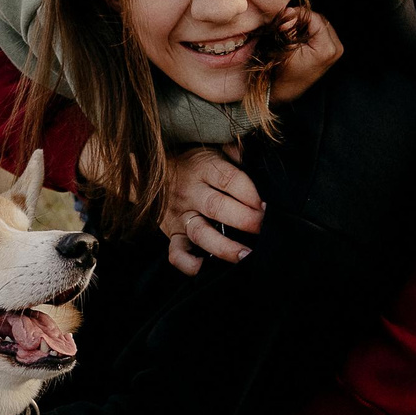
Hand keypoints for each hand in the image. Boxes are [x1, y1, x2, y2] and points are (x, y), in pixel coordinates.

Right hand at [163, 144, 261, 275]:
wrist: (149, 172)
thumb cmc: (191, 162)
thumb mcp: (210, 147)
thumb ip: (232, 150)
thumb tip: (250, 151)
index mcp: (202, 168)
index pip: (229, 179)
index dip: (250, 192)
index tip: (266, 204)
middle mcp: (190, 192)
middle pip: (218, 207)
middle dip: (245, 219)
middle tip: (264, 227)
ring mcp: (181, 215)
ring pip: (200, 233)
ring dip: (224, 246)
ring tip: (246, 255)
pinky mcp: (173, 234)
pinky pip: (176, 253)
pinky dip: (188, 263)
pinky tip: (204, 267)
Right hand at [268, 9, 343, 104]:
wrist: (285, 90)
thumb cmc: (283, 74)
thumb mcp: (285, 47)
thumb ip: (289, 27)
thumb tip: (289, 11)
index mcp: (327, 47)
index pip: (314, 17)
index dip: (297, 14)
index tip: (285, 15)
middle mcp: (336, 48)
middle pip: (319, 20)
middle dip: (302, 18)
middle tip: (286, 22)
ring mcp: (336, 50)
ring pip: (320, 24)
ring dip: (306, 23)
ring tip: (292, 29)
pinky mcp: (332, 51)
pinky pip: (321, 32)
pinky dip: (310, 30)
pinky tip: (299, 36)